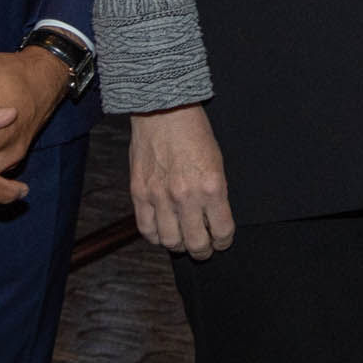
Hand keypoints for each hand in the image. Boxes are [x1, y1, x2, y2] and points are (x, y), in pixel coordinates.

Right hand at [128, 103, 235, 256]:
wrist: (164, 110)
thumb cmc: (194, 132)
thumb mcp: (218, 161)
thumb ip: (215, 191)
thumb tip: (213, 217)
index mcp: (212, 187)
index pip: (221, 230)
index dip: (223, 241)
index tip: (222, 241)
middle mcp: (186, 196)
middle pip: (196, 242)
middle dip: (203, 251)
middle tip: (204, 249)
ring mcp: (160, 197)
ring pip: (170, 241)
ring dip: (179, 246)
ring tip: (183, 242)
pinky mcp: (139, 193)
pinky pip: (146, 228)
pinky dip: (156, 236)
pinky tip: (163, 233)